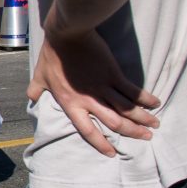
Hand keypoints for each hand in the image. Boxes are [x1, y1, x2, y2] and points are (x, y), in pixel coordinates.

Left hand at [28, 27, 159, 156]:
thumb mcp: (39, 76)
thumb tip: (31, 99)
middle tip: (146, 138)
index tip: (111, 153)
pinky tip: (155, 104)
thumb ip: (36, 91)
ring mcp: (103, 87)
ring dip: (143, 118)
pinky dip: (145, 98)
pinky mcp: (114, 74)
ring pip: (127, 109)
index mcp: (71, 103)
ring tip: (154, 125)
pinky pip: (133, 90)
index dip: (100, 143)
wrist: (67, 34)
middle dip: (132, 132)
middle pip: (114, 123)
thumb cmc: (52, 55)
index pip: (87, 130)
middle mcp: (88, 100)